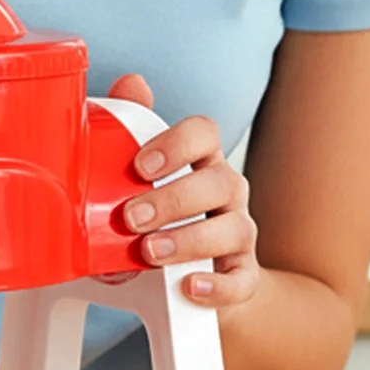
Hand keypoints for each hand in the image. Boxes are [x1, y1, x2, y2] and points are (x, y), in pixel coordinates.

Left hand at [107, 73, 259, 307]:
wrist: (176, 283)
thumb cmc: (150, 219)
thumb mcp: (130, 181)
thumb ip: (126, 131)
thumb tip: (130, 82)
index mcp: (199, 160)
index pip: (204, 133)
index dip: (177, 144)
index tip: (140, 165)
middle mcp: (226, 192)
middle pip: (219, 182)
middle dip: (173, 199)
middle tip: (130, 217)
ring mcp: (237, 234)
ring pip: (234, 229)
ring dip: (189, 240)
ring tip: (149, 252)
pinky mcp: (241, 277)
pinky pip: (242, 280)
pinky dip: (218, 285)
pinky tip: (189, 286)